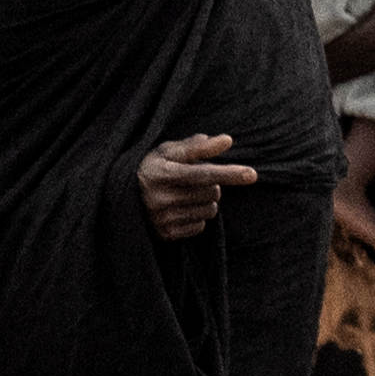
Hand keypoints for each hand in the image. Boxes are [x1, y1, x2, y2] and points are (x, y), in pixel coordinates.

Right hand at [142, 128, 254, 244]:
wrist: (122, 198)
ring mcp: (163, 218)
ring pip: (210, 210)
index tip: (251, 174)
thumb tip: (227, 140)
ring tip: (187, 194)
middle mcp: (161, 197)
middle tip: (195, 180)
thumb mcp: (168, 152)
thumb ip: (197, 146)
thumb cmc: (152, 169)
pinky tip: (181, 209)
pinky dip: (197, 217)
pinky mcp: (166, 234)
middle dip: (212, 184)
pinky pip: (201, 226)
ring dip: (206, 201)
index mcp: (162, 172)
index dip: (228, 173)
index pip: (203, 173)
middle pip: (212, 192)